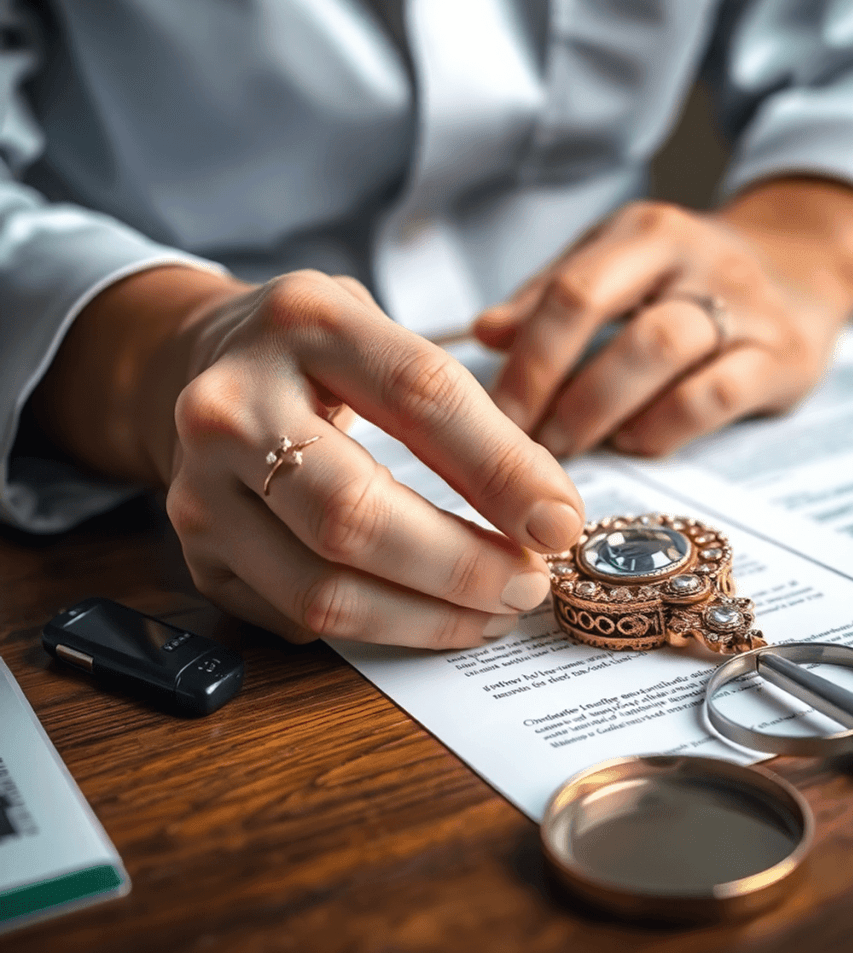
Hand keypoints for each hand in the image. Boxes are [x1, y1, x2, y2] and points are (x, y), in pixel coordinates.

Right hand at [34, 268, 584, 647]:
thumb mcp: (384, 340)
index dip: (501, 470)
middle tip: (528, 583)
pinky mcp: (198, 553)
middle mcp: (231, 406)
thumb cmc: (313, 356)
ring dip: (427, 618)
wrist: (192, 368)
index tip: (560, 523)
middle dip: (462, 568)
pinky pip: (297, 618)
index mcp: (302, 323)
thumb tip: (548, 515)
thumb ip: (465, 415)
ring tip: (491, 611)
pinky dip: (377, 629)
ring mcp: (200, 489)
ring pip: (321, 590)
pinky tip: (423, 614)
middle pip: (355, 514)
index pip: (420, 396)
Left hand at [475, 179, 852, 456]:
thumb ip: (552, 296)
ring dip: (600, 409)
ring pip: (660, 349)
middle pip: (607, 314)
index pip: (570, 290)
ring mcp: (744, 305)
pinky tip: (634, 443)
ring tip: (570, 446)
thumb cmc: (688, 279)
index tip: (493, 413)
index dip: (526, 359)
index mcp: (644, 232)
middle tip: (526, 442)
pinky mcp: (783, 356)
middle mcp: (694, 257)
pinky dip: (663, 428)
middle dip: (552, 386)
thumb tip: (485, 333)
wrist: (804, 268)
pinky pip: (714, 396)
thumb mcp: (621, 266)